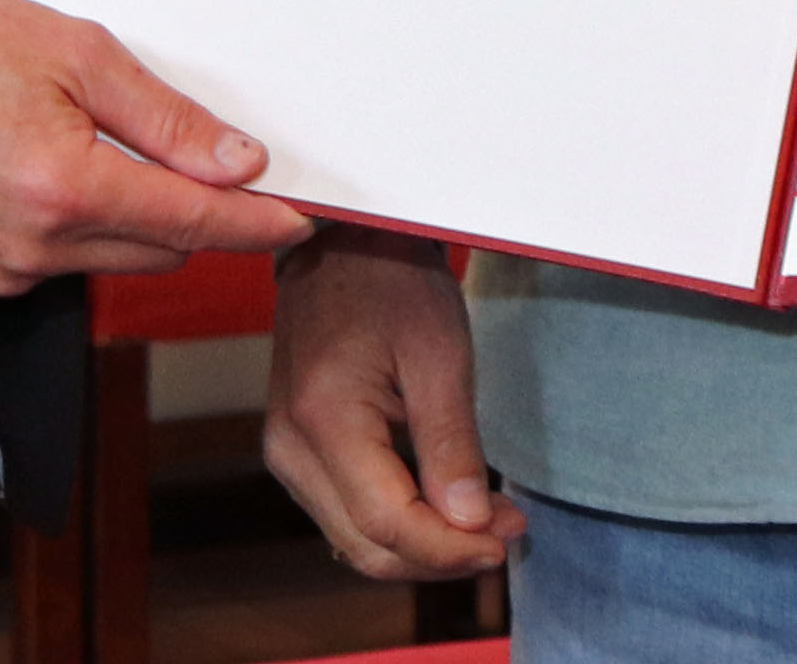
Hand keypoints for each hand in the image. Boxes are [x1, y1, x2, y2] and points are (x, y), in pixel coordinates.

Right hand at [0, 0, 305, 297]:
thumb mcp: (76, 54)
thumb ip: (164, 118)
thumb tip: (237, 162)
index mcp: (63, 190)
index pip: (192, 223)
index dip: (254, 224)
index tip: (298, 222)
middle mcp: (32, 248)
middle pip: (162, 250)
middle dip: (197, 212)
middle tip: (214, 161)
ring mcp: (1, 271)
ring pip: (115, 260)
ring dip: (138, 219)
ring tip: (107, 146)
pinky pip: (64, 263)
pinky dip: (86, 228)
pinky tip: (62, 171)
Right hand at [262, 227, 525, 579]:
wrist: (341, 241)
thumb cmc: (391, 280)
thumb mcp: (439, 354)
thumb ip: (452, 445)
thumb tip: (471, 524)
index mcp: (323, 421)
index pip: (388, 525)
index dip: (451, 550)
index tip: (506, 541)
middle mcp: (291, 449)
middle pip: (368, 548)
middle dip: (443, 555)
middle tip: (509, 533)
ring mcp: (288, 453)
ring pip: (357, 540)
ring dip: (424, 545)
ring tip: (490, 521)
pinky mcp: (298, 451)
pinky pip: (349, 514)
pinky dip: (401, 524)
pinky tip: (448, 507)